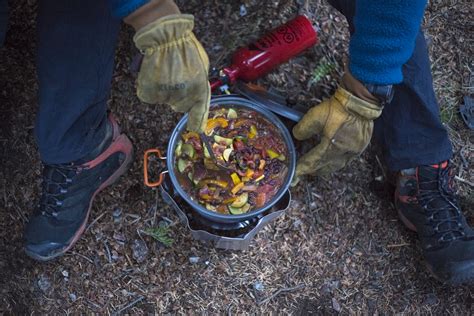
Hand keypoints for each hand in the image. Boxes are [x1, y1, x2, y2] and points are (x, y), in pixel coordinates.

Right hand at [129, 6, 209, 131]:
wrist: (166, 36)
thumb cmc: (186, 48)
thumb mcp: (202, 67)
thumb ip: (200, 85)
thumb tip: (197, 98)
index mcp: (200, 89)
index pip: (198, 114)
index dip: (196, 123)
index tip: (195, 129)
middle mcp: (184, 95)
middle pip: (179, 106)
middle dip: (178, 96)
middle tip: (175, 77)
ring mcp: (166, 94)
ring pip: (165, 100)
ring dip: (164, 89)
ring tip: (165, 71)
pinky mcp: (150, 92)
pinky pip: (150, 96)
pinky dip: (150, 87)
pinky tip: (154, 73)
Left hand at [292, 83, 381, 181]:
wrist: (361, 101)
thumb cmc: (339, 108)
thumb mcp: (315, 115)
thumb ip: (304, 128)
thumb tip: (297, 136)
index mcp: (332, 146)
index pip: (313, 161)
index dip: (303, 169)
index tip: (295, 175)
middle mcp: (344, 152)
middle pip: (326, 167)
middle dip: (314, 170)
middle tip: (304, 171)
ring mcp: (354, 150)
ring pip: (337, 165)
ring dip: (326, 167)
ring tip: (318, 168)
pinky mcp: (361, 145)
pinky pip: (346, 159)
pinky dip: (337, 161)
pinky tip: (333, 158)